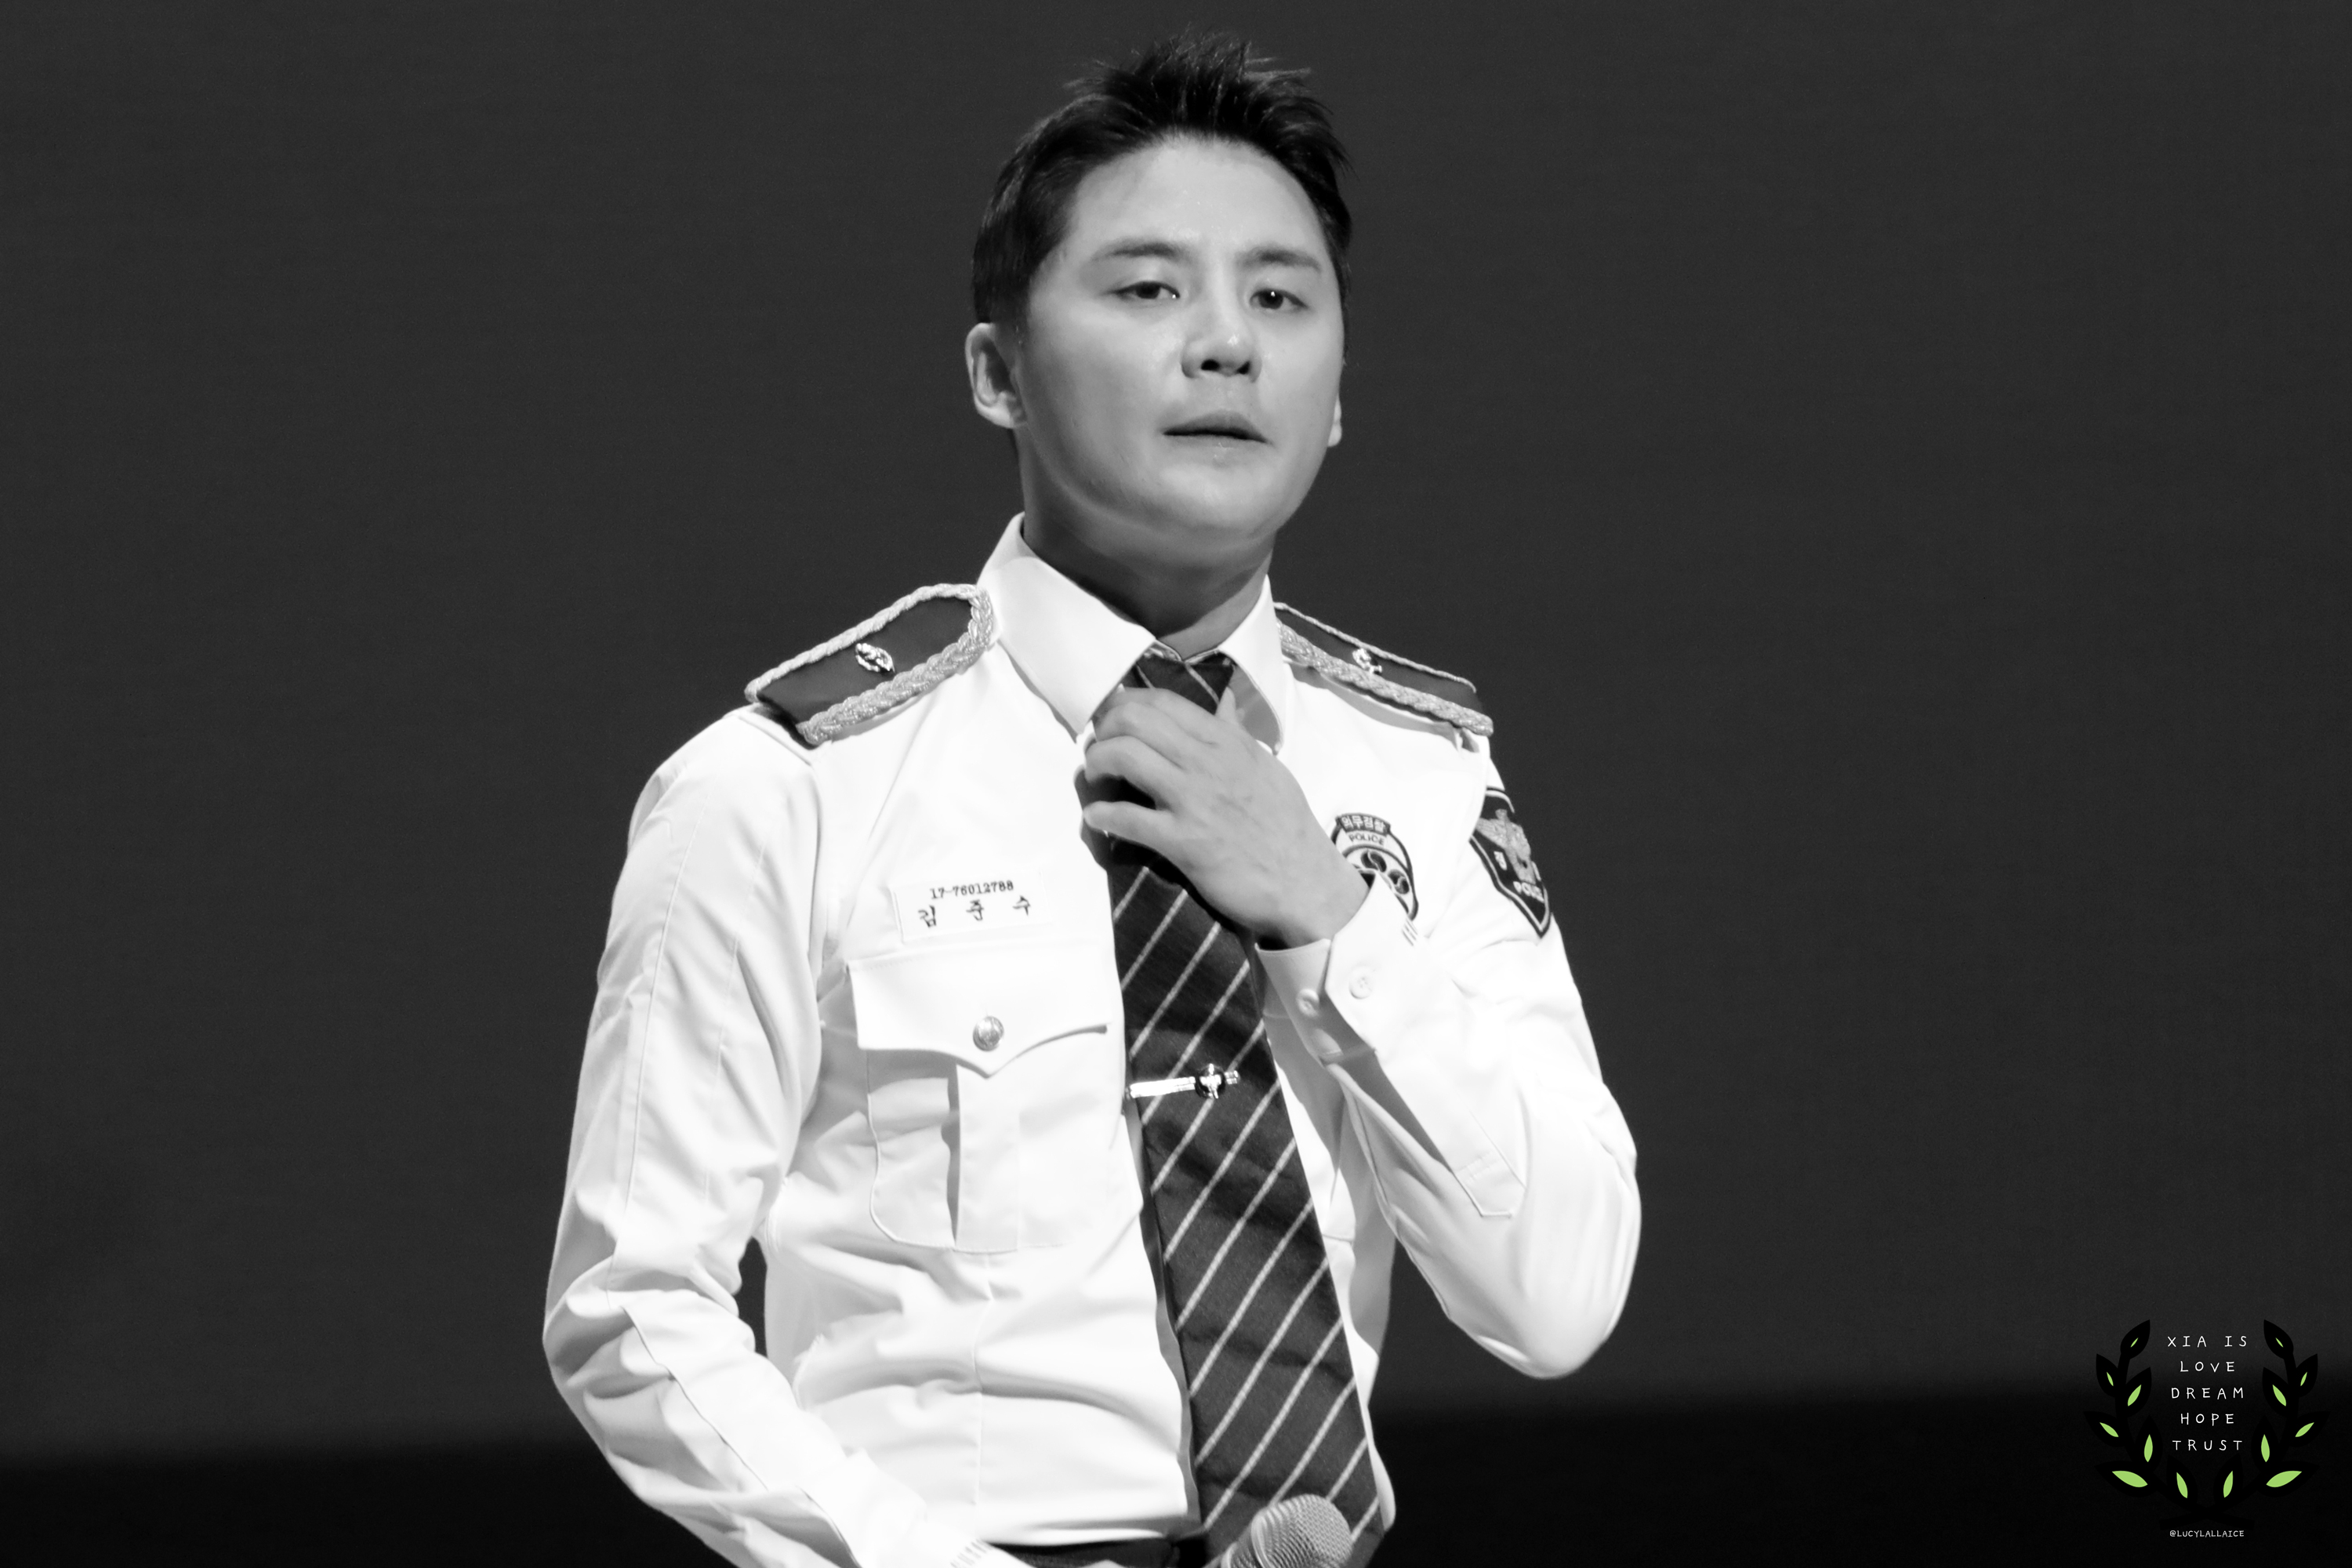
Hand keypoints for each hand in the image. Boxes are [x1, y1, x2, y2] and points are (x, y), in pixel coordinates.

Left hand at [1081, 686, 1367, 946]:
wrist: (1305, 884)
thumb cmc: (1286, 825)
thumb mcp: (1267, 766)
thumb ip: (1238, 733)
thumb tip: (1225, 700)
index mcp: (1228, 741)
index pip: (1164, 702)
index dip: (1126, 704)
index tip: (1113, 719)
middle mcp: (1209, 762)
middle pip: (1135, 721)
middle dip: (1104, 730)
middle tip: (1098, 748)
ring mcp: (1195, 801)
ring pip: (1126, 757)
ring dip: (1096, 764)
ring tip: (1094, 778)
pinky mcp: (1184, 842)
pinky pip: (1128, 819)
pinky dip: (1102, 815)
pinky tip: (1096, 818)